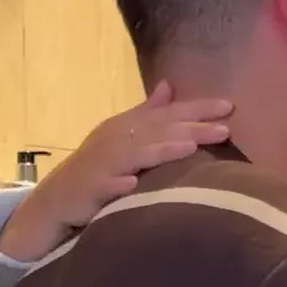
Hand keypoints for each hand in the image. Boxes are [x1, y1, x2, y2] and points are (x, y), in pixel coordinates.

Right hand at [0, 82, 232, 260]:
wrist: (56, 200)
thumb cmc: (97, 168)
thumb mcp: (122, 136)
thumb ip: (147, 112)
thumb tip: (168, 86)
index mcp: (127, 126)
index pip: (167, 114)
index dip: (197, 108)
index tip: (230, 106)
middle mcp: (116, 140)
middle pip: (158, 131)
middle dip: (190, 128)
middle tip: (224, 128)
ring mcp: (102, 165)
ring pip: (136, 155)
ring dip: (161, 151)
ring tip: (189, 148)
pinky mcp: (89, 189)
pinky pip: (105, 186)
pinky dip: (118, 184)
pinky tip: (133, 184)